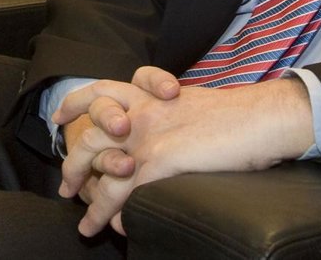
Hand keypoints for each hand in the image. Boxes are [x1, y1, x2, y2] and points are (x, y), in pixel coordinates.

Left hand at [54, 68, 312, 236]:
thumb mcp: (191, 106)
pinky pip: (124, 192)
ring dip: (90, 200)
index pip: (99, 90)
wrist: (261, 118)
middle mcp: (141, 109)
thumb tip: (159, 137)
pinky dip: (115, 214)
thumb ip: (166, 116)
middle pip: (90, 134)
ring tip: (87, 224)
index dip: (74, 103)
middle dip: (72, 165)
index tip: (59, 118)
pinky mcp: (161, 159)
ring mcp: (149, 134)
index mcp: (149, 94)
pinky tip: (119, 229)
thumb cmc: (236, 115)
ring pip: (99, 165)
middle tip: (67, 187)